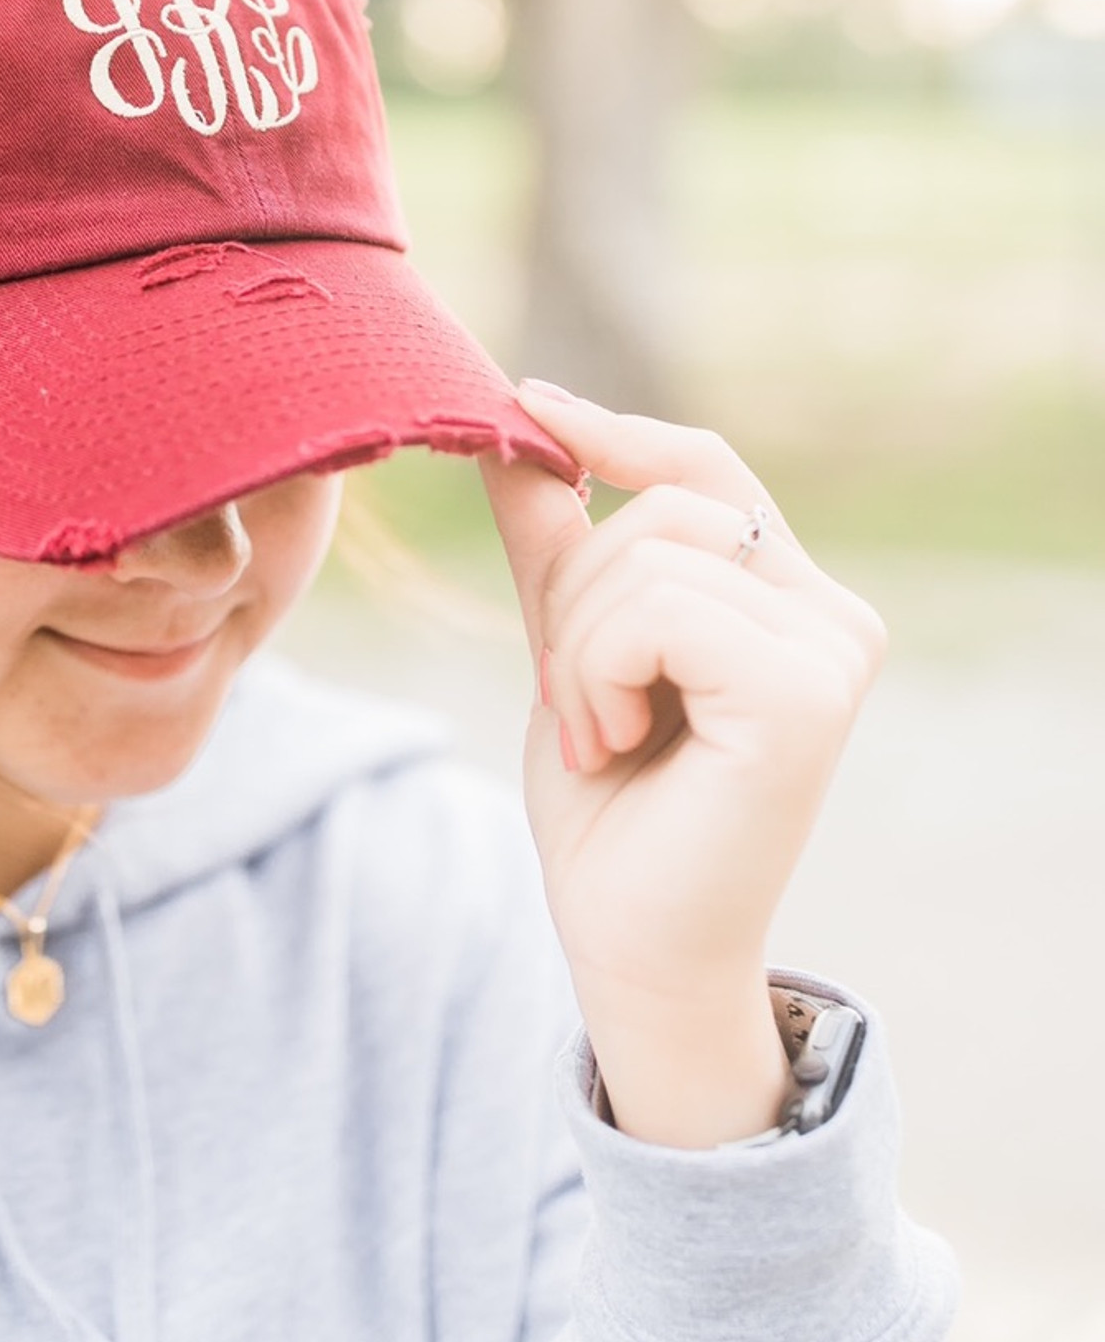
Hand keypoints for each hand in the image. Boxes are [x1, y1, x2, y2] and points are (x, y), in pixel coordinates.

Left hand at [479, 384, 887, 1140]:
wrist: (628, 937)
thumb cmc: (610, 801)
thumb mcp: (569, 644)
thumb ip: (555, 543)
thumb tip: (509, 432)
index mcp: (787, 596)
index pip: (705, 465)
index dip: (615, 431)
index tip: (527, 404)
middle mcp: (831, 614)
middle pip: (659, 506)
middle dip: (575, 596)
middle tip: (581, 700)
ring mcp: (831, 651)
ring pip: (646, 555)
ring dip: (579, 649)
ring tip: (604, 731)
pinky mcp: (805, 694)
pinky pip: (652, 611)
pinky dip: (598, 673)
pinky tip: (619, 743)